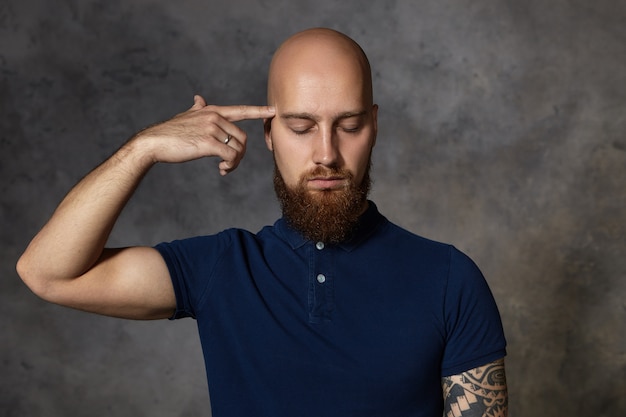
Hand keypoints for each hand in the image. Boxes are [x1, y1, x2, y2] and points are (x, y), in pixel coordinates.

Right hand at [134, 95, 274, 174]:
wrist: (154, 142)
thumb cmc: (169, 132)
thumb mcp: (186, 116)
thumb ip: (196, 108)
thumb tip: (199, 98)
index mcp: (212, 111)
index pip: (241, 110)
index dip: (258, 111)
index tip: (273, 111)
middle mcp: (214, 117)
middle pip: (242, 137)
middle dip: (240, 154)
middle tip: (229, 164)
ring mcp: (211, 129)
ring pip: (238, 148)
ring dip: (235, 162)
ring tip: (224, 168)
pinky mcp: (208, 143)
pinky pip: (231, 156)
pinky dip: (230, 165)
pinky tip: (222, 170)